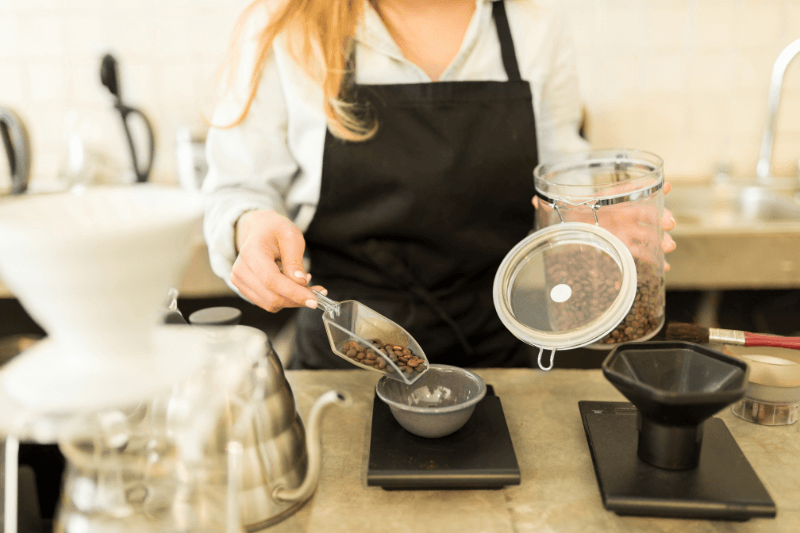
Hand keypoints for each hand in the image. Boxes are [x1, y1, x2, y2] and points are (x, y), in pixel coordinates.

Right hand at [231, 210, 325, 311]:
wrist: (259, 229)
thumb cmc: (275, 230)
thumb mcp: (291, 237)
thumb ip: (295, 260)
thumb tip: (300, 282)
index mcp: (251, 253)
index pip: (271, 280)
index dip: (293, 293)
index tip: (313, 301)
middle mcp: (241, 270)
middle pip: (272, 297)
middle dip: (297, 299)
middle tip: (317, 291)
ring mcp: (240, 281)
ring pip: (271, 304)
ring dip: (292, 300)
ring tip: (305, 285)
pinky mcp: (245, 290)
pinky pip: (268, 303)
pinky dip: (284, 299)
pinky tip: (293, 286)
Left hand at [532, 182, 676, 269]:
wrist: (569, 228)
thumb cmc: (569, 213)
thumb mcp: (560, 208)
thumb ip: (549, 204)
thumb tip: (534, 201)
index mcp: (612, 201)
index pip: (634, 191)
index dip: (651, 187)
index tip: (667, 185)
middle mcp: (622, 216)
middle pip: (649, 215)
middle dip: (662, 217)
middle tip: (668, 223)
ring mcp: (625, 233)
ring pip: (650, 235)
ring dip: (662, 240)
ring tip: (668, 247)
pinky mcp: (623, 249)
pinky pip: (642, 255)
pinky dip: (654, 262)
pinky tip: (663, 269)